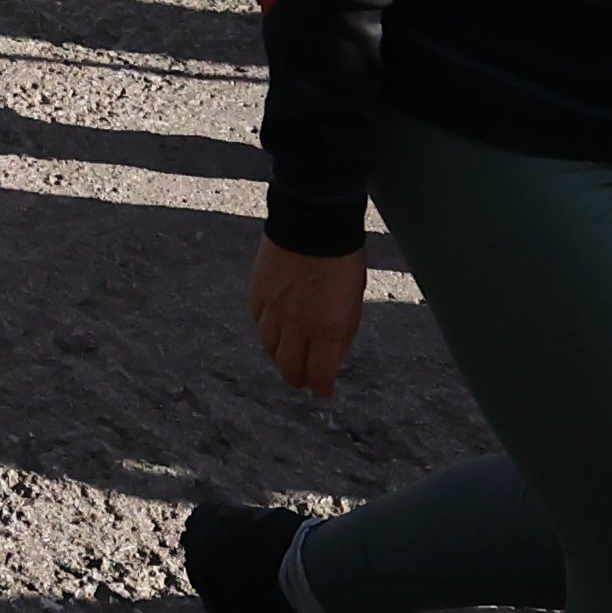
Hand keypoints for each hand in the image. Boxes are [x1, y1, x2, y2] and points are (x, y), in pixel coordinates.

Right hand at [247, 241, 369, 399]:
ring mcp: (274, 310)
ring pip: (269, 347)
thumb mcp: (354, 301)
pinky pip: (257, 320)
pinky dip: (266, 328)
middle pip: (289, 368)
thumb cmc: (343, 258)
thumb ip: (341, 332)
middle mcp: (298, 327)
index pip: (320, 375)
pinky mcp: (257, 292)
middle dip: (297, 379)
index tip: (323, 392)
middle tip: (302, 381)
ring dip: (279, 356)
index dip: (321, 389)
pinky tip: (273, 325)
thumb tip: (330, 354)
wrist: (313, 220)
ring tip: (286, 356)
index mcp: (329, 331)